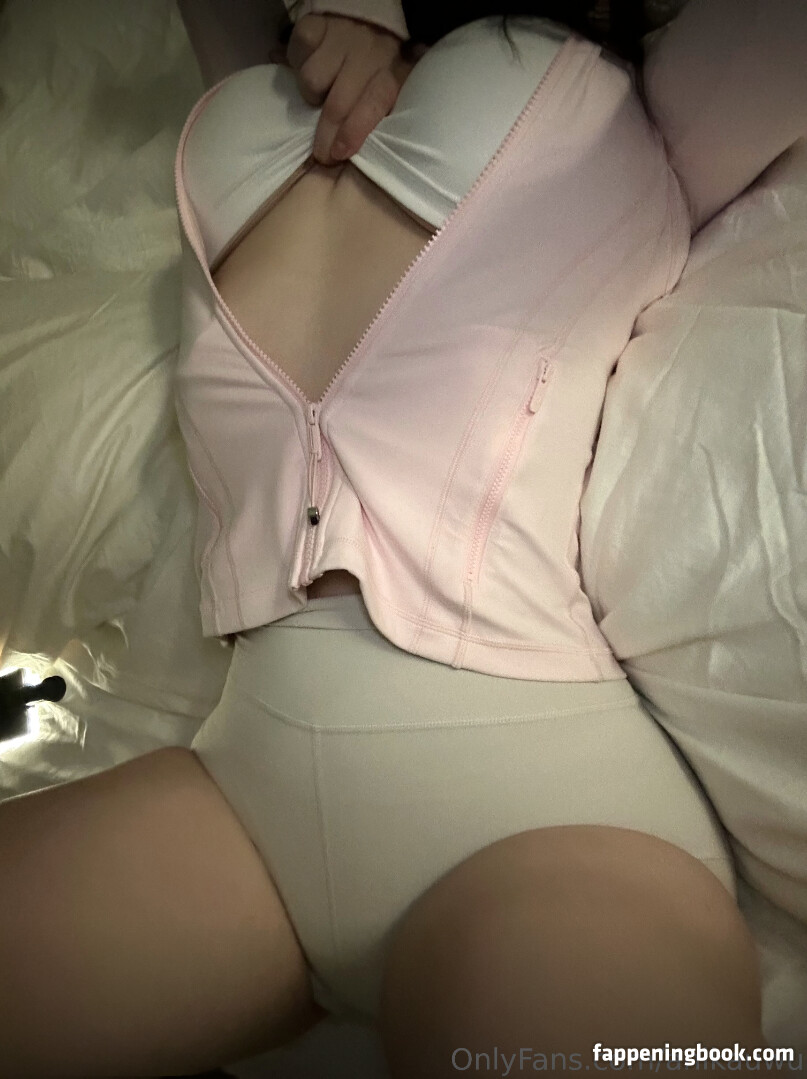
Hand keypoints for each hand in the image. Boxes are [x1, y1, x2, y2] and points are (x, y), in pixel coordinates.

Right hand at [283, 14, 425, 165]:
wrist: (366, 16)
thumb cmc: (378, 64)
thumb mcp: (392, 85)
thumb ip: (380, 114)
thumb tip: (353, 147)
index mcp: (390, 72)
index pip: (374, 103)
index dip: (355, 131)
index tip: (339, 152)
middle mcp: (366, 54)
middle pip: (339, 103)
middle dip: (326, 133)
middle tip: (321, 153)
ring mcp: (340, 38)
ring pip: (312, 81)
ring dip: (311, 94)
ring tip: (319, 93)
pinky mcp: (315, 25)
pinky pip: (297, 54)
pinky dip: (296, 63)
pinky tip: (307, 65)